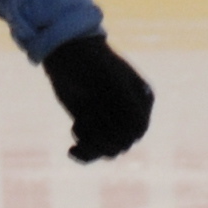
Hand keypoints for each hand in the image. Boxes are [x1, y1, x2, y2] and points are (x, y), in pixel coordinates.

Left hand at [41, 30, 155, 162]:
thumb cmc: (91, 61)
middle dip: (103, 138)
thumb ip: (127, 101)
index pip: (137, 128)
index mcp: (141, 99)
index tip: (98, 115)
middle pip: (123, 143)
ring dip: (91, 145)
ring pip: (108, 150)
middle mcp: (130, 113)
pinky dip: (83, 154)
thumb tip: (138, 128)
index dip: (119, 130)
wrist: (66, 53)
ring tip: (77, 127)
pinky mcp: (92, 126)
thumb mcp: (111, 79)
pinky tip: (71, 150)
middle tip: (84, 120)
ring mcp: (111, 120)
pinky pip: (93, 151)